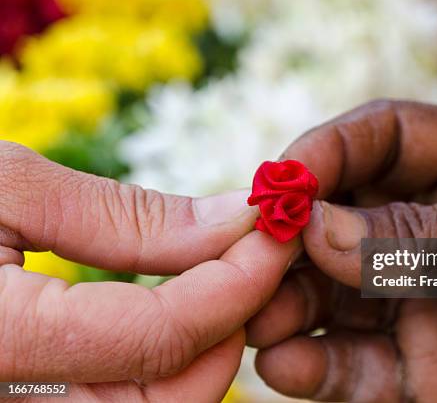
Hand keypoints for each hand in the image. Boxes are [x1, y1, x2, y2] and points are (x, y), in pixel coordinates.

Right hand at [0, 142, 299, 400]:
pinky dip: (160, 362)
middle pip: (167, 397)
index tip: (276, 228)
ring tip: (218, 275)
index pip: (159, 339)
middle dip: (230, 323)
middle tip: (255, 256)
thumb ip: (129, 218)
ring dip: (203, 346)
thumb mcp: (7, 189)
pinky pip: (116, 402)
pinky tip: (171, 305)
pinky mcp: (32, 400)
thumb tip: (237, 219)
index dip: (237, 280)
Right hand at [247, 101, 436, 401]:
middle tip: (256, 257)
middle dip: (296, 238)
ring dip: (290, 306)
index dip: (327, 152)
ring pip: (335, 295)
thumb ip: (421, 233)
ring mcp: (423, 297)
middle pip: (342, 219)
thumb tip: (318, 227)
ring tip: (261, 318)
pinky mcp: (423, 367)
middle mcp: (435, 227)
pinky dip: (317, 368)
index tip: (283, 182)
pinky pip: (357, 365)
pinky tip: (285, 367)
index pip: (380, 139)